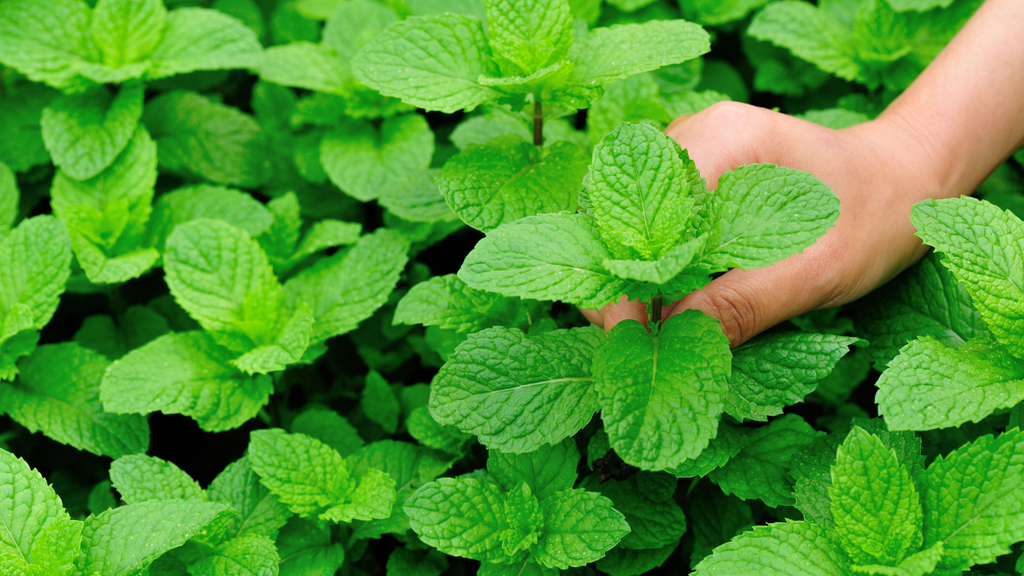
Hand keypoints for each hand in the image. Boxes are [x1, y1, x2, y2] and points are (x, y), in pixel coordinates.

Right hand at [581, 100, 947, 345]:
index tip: (632, 338)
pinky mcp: (695, 182)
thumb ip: (747, 302)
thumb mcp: (823, 267)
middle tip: (640, 345)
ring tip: (654, 336)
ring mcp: (688, 156)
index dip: (625, 280)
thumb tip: (674, 342)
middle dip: (621, 285)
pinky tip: (674, 310)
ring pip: (630, 229)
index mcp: (720, 137)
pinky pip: (655, 231)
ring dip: (636, 284)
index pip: (637, 214)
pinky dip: (657, 275)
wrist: (912, 177)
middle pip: (618, 219)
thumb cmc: (881, 211)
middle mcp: (691, 137)